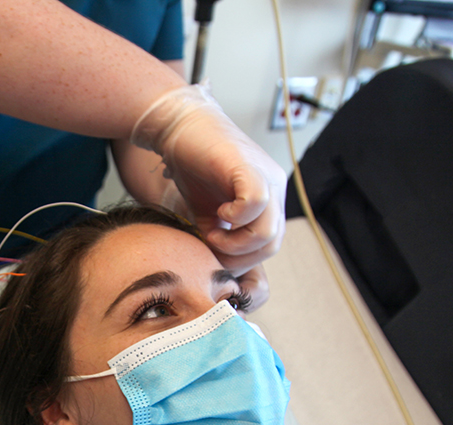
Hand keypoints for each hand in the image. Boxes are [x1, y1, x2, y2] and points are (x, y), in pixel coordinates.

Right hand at [133, 84, 286, 277]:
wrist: (178, 127)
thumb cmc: (192, 167)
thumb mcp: (207, 215)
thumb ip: (219, 239)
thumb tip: (221, 269)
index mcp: (268, 200)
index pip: (268, 245)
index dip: (242, 260)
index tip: (215, 256)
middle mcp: (274, 188)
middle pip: (272, 243)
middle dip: (241, 257)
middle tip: (212, 248)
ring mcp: (266, 177)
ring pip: (268, 232)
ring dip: (237, 244)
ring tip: (212, 235)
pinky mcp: (248, 168)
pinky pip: (256, 205)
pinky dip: (236, 219)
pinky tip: (218, 215)